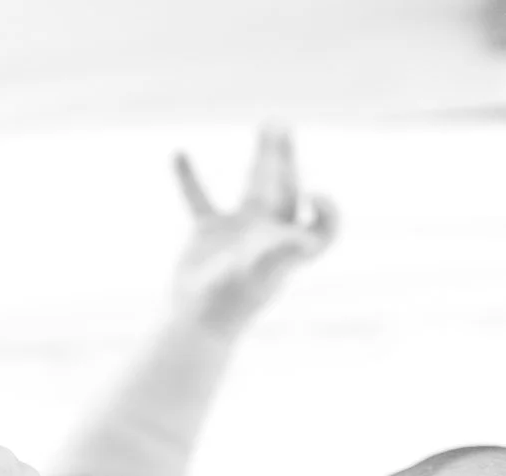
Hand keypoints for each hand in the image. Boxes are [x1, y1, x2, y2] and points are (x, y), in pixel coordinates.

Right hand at [172, 124, 338, 329]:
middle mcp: (267, 234)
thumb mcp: (262, 271)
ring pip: (253, 186)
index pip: (320, 224)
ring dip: (261, 157)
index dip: (327, 211)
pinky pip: (200, 200)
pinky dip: (189, 179)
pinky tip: (179, 154)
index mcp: (287, 243)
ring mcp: (237, 232)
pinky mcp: (208, 234)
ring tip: (268, 125)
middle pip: (286, 188)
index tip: (315, 196)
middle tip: (281, 125)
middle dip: (287, 158)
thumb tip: (311, 237)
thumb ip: (287, 250)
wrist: (195, 320)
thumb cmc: (232, 300)